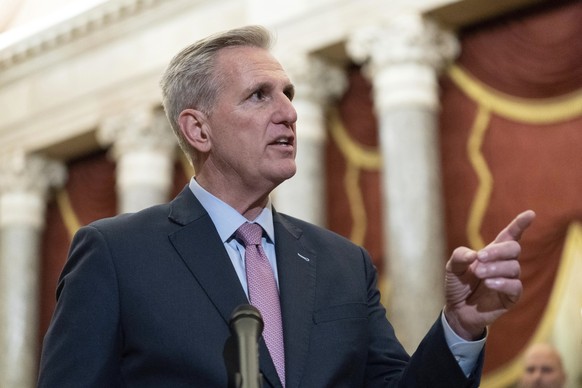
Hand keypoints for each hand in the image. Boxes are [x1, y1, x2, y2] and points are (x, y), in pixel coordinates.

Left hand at [443, 210, 535, 339]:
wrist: (457, 310)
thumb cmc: (458, 285)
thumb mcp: (452, 268)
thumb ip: (459, 256)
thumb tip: (473, 254)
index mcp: (492, 252)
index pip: (510, 235)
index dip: (520, 224)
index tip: (530, 214)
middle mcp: (504, 264)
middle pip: (514, 248)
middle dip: (498, 251)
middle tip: (479, 258)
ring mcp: (509, 280)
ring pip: (513, 267)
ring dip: (495, 268)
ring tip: (479, 274)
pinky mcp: (511, 297)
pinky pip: (515, 286)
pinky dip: (502, 283)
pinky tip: (489, 284)